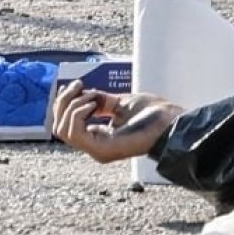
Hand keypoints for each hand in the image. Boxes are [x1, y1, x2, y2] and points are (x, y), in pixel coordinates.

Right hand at [48, 81, 185, 164]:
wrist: (173, 123)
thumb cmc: (155, 114)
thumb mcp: (121, 103)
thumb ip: (101, 101)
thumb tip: (83, 93)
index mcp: (98, 136)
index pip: (66, 124)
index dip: (64, 103)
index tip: (75, 84)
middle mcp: (94, 146)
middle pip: (59, 127)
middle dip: (64, 102)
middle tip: (79, 85)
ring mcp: (96, 150)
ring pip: (63, 130)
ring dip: (72, 107)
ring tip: (92, 97)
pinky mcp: (100, 150)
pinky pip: (75, 134)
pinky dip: (78, 114)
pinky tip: (93, 104)